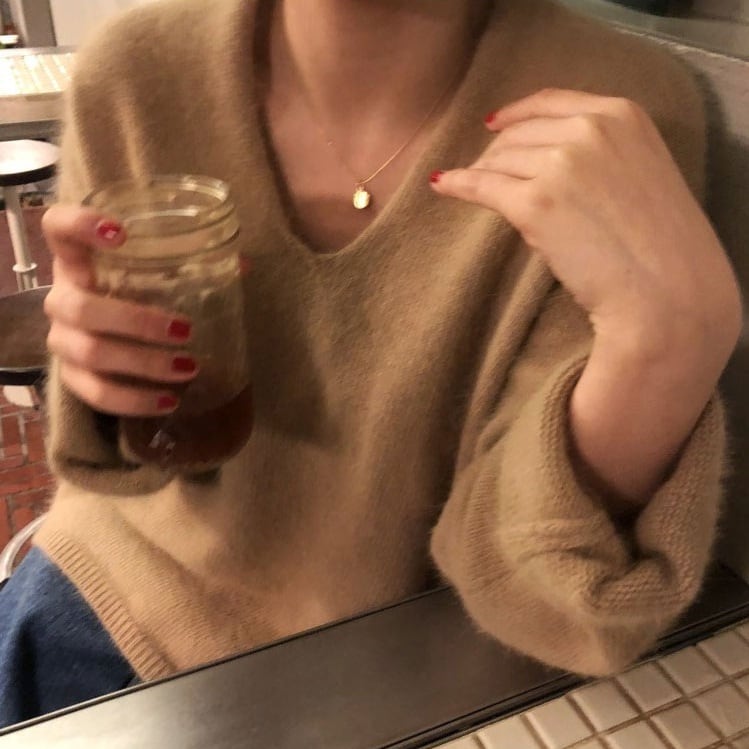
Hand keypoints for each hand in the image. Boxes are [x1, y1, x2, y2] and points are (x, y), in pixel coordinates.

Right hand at [42, 205, 197, 415]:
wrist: (114, 339)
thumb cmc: (140, 295)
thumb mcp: (159, 274)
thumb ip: (194, 262)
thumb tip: (244, 265)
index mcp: (78, 260)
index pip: (57, 227)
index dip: (78, 224)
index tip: (121, 232)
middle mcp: (61, 297)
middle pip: (79, 307)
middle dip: (136, 321)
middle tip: (185, 329)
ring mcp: (62, 339)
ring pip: (90, 352)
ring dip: (143, 363)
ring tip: (189, 367)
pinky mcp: (70, 378)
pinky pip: (94, 394)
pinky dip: (133, 401)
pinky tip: (168, 401)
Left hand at [431, 88, 740, 360]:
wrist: (664, 291)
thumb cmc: (659, 244)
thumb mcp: (641, 172)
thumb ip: (602, 152)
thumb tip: (543, 158)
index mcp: (621, 114)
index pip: (552, 102)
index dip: (516, 113)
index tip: (494, 122)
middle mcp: (588, 130)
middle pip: (519, 134)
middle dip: (497, 152)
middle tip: (485, 171)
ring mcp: (560, 164)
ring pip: (501, 161)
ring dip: (483, 173)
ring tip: (471, 186)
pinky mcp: (534, 203)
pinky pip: (482, 186)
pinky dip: (458, 185)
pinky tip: (442, 185)